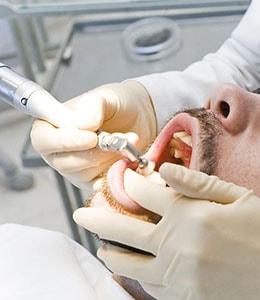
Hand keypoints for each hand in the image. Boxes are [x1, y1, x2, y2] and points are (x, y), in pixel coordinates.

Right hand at [30, 81, 156, 189]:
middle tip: (118, 137)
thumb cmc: (117, 105)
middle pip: (64, 162)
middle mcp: (60, 150)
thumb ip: (93, 105)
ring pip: (84, 173)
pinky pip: (101, 184)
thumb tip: (83, 124)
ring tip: (129, 139)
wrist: (140, 118)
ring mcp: (77, 168)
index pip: (43, 140)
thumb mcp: (107, 97)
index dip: (64, 142)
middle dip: (94, 152)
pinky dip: (116, 172)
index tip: (91, 137)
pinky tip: (128, 158)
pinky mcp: (95, 180)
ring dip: (110, 157)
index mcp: (52, 126)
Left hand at [74, 163, 259, 298]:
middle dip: (98, 217)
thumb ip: (196, 183)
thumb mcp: (237, 196)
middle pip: (123, 229)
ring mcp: (178, 274)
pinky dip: (132, 274)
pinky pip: (147, 285)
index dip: (131, 182)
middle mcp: (178, 244)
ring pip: (127, 263)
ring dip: (108, 250)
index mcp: (190, 215)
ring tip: (100, 243)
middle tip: (81, 212)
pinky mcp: (184, 296)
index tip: (124, 177)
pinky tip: (128, 267)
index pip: (145, 194)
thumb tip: (165, 168)